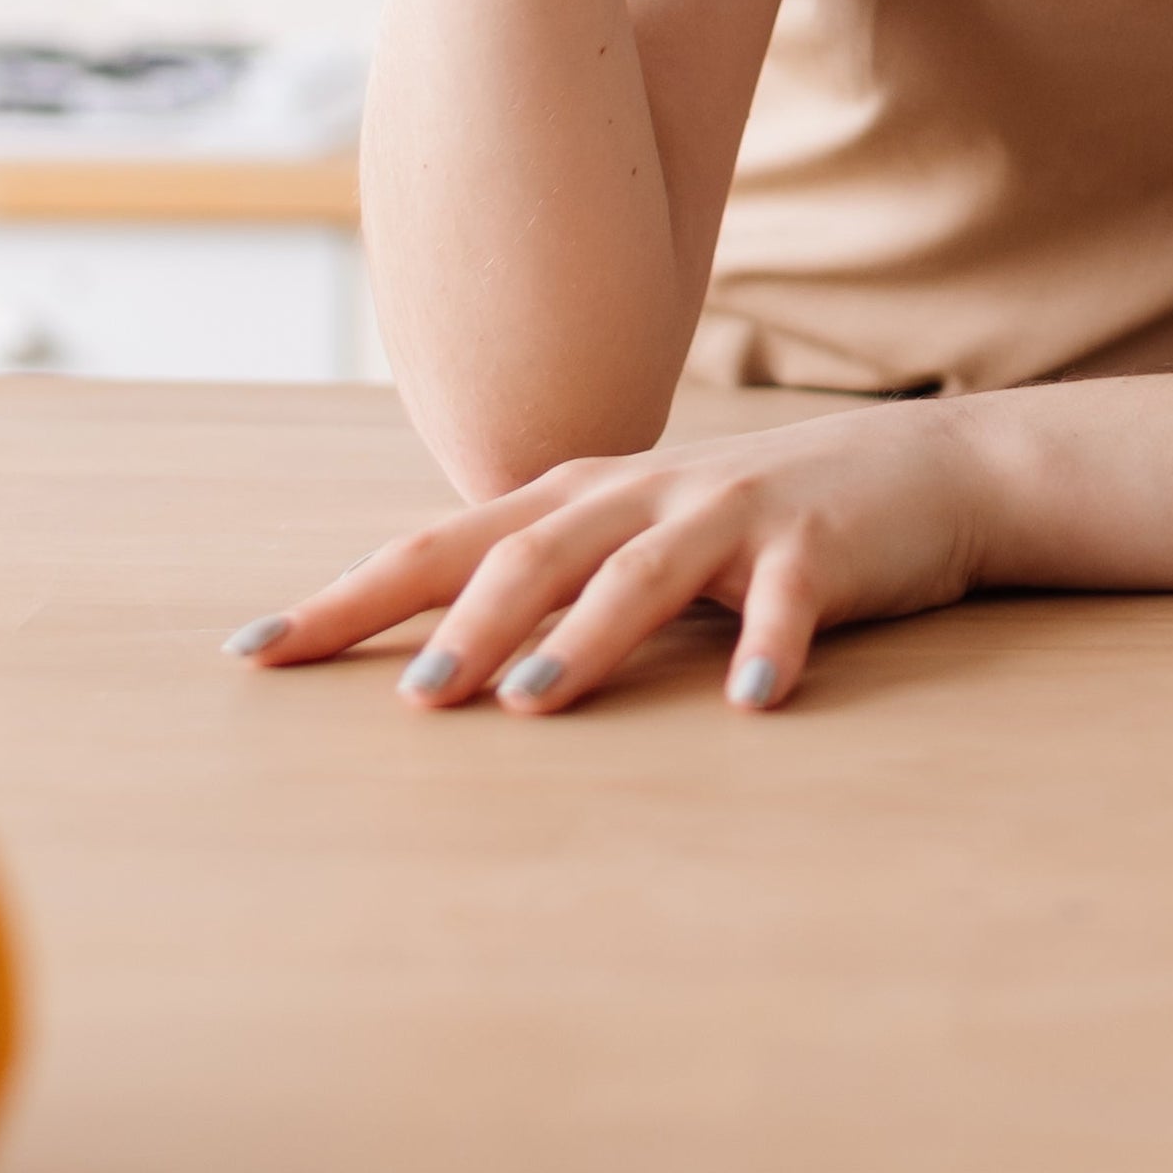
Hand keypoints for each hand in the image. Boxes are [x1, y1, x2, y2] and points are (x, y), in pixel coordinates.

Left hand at [219, 403, 997, 713]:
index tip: (255, 652)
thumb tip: (419, 657)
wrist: (917, 469)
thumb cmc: (748, 526)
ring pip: (641, 574)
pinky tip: (751, 703)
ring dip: (586, 637)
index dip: (348, 599)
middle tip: (408, 701)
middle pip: (530, 555)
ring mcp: (728, 516)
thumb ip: (541, 581)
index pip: (438, 549)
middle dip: (464, 625)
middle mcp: (638, 497)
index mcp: (575, 502)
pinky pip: (788, 602)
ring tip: (534, 703)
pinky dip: (769, 647)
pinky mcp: (816, 547)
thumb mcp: (630, 543)